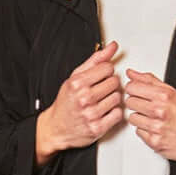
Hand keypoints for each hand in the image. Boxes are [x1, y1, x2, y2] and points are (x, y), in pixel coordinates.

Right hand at [35, 40, 122, 164]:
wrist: (57, 128)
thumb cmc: (66, 102)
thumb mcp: (75, 77)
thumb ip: (95, 60)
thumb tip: (112, 46)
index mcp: (77, 83)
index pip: (107, 67)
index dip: (105, 72)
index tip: (99, 77)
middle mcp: (84, 98)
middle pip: (115, 82)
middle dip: (109, 85)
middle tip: (99, 90)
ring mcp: (91, 114)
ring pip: (118, 98)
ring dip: (112, 99)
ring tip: (101, 101)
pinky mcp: (98, 128)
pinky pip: (118, 114)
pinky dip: (113, 113)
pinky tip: (104, 111)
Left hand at [124, 68, 175, 161]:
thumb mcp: (172, 92)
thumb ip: (149, 81)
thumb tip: (131, 73)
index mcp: (163, 96)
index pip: (132, 87)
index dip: (133, 89)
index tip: (137, 91)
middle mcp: (159, 111)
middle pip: (130, 102)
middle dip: (136, 103)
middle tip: (147, 106)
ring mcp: (156, 127)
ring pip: (132, 118)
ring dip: (140, 118)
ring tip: (152, 118)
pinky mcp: (154, 141)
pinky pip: (138, 132)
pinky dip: (145, 130)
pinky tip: (154, 127)